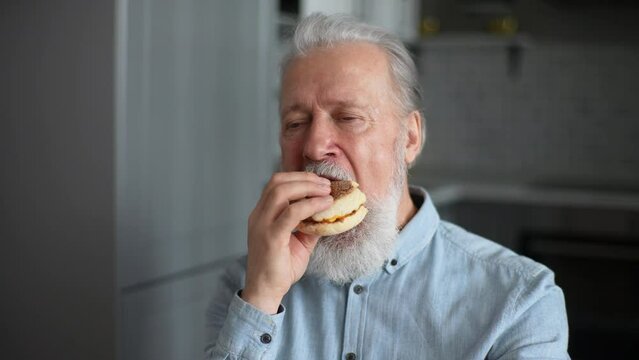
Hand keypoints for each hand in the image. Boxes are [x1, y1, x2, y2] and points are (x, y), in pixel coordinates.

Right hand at [242, 172, 332, 313]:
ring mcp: (262, 225)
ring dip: (308, 187)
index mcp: (262, 214)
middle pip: (278, 182)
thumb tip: (329, 213)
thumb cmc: (280, 268)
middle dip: (305, 178)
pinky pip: (291, 213)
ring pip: (282, 191)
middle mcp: (259, 215)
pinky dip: (310, 205)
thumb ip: (310, 225)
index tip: (320, 181)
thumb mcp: (299, 241)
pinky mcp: (271, 237)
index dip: (299, 177)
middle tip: (326, 184)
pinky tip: (325, 205)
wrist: (265, 292)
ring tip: (327, 191)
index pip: (276, 184)